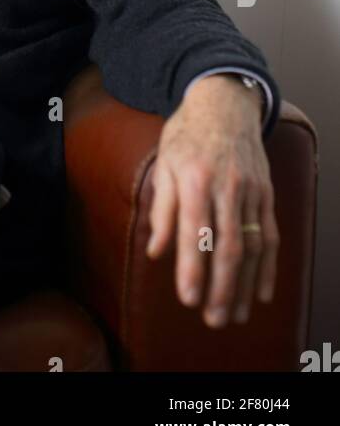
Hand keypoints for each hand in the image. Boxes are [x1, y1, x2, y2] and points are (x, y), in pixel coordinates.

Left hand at [145, 74, 279, 327]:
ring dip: (244, 284)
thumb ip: (162, 209)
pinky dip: (267, 267)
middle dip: (220, 287)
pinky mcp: (266, 194)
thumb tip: (156, 251)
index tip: (188, 299)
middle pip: (227, 245)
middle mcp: (226, 186)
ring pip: (252, 246)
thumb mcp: (164, 164)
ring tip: (233, 315)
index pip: (194, 231)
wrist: (224, 105)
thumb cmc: (186, 136)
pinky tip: (260, 293)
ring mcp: (250, 191)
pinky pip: (270, 236)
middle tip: (213, 320)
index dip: (191, 267)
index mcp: (194, 178)